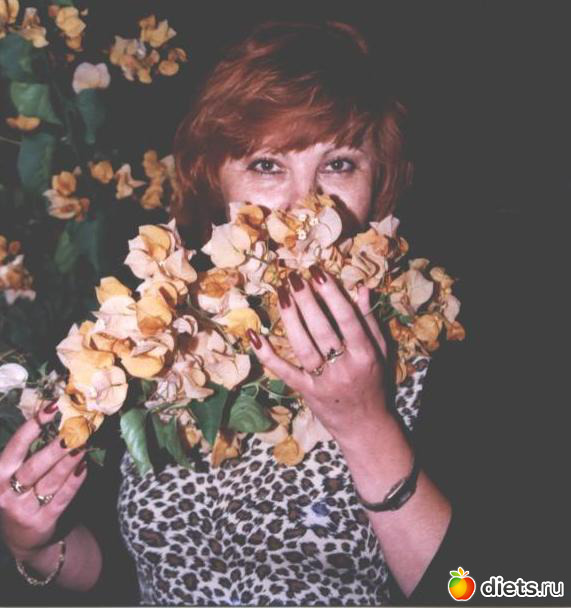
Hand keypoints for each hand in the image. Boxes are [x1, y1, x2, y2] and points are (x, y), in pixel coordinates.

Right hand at [0, 403, 86, 560]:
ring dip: (69, 462)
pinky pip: (62, 497)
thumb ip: (29, 449)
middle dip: (55, 448)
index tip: (53, 407)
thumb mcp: (14, 473)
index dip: (33, 425)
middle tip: (75, 431)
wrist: (22, 537)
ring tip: (84, 444)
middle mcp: (7, 492)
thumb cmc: (20, 493)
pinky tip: (85, 466)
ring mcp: (24, 509)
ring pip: (50, 481)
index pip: (15, 446)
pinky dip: (75, 481)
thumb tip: (54, 414)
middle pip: (34, 467)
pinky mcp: (42, 522)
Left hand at [249, 265, 389, 440]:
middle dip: (307, 301)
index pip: (348, 320)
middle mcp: (344, 368)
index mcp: (365, 355)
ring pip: (303, 347)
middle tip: (294, 278)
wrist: (365, 427)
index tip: (318, 274)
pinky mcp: (305, 392)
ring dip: (290, 319)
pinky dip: (267, 355)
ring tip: (281, 294)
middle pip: (322, 330)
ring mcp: (323, 381)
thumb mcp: (380, 352)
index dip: (332, 295)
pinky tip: (254, 335)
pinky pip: (284, 372)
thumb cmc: (374, 384)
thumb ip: (370, 321)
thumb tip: (362, 288)